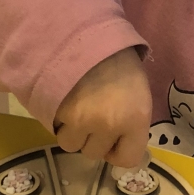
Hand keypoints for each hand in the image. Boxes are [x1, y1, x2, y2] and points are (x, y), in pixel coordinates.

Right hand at [53, 47, 151, 167]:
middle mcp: (110, 124)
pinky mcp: (56, 112)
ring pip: (72, 145)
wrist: (85, 34)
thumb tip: (121, 146)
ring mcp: (81, 120)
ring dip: (73, 132)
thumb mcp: (137, 93)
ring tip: (77, 108)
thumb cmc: (117, 61)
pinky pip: (56, 130)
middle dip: (93, 139)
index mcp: (136, 118)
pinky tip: (65, 101)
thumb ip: (132, 124)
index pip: (128, 159)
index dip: (118, 151)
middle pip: (95, 154)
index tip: (114, 140)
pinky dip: (59, 121)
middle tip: (93, 115)